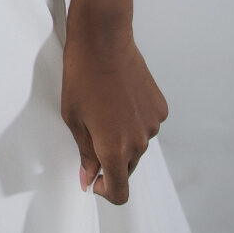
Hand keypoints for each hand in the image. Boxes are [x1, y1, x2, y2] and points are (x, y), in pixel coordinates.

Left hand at [60, 19, 167, 204]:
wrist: (103, 40)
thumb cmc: (82, 75)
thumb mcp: (73, 118)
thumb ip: (85, 153)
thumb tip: (89, 178)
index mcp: (114, 149)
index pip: (119, 192)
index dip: (105, 191)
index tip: (94, 178)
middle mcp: (138, 142)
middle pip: (127, 168)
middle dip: (111, 160)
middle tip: (93, 131)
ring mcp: (152, 125)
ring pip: (138, 145)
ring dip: (124, 137)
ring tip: (106, 108)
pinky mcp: (160, 108)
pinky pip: (147, 125)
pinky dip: (135, 120)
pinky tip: (121, 98)